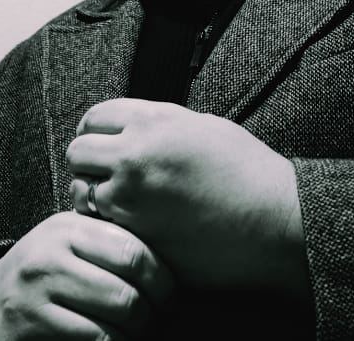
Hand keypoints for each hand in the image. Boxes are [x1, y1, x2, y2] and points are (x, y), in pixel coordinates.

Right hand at [0, 211, 173, 340]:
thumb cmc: (45, 270)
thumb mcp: (70, 239)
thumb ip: (110, 238)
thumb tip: (173, 248)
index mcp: (66, 229)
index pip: (134, 253)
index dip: (162, 280)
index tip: (168, 294)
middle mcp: (47, 261)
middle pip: (126, 297)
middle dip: (149, 316)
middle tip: (152, 319)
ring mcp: (32, 302)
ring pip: (109, 332)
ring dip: (130, 339)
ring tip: (132, 333)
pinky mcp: (23, 334)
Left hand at [66, 98, 308, 294]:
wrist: (275, 222)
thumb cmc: (249, 171)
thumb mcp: (204, 126)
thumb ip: (161, 123)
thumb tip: (133, 127)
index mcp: (154, 122)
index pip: (95, 117)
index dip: (96, 131)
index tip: (102, 144)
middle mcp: (135, 156)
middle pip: (78, 153)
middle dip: (87, 163)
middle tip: (102, 175)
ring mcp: (132, 199)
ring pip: (81, 192)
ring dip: (93, 196)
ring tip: (116, 204)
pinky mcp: (136, 236)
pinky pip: (99, 228)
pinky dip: (106, 227)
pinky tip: (127, 228)